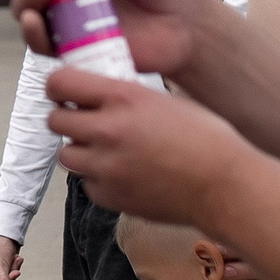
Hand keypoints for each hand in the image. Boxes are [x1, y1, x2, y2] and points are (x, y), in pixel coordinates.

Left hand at [45, 65, 259, 226]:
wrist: (225, 186)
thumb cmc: (207, 139)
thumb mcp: (164, 100)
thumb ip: (126, 97)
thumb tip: (98, 94)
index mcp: (122, 97)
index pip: (59, 83)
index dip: (58, 87)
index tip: (65, 93)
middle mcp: (107, 130)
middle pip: (54, 120)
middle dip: (67, 119)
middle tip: (84, 123)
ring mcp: (105, 167)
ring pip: (66, 155)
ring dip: (80, 151)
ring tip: (105, 151)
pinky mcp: (109, 197)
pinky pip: (87, 184)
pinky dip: (98, 180)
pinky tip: (123, 175)